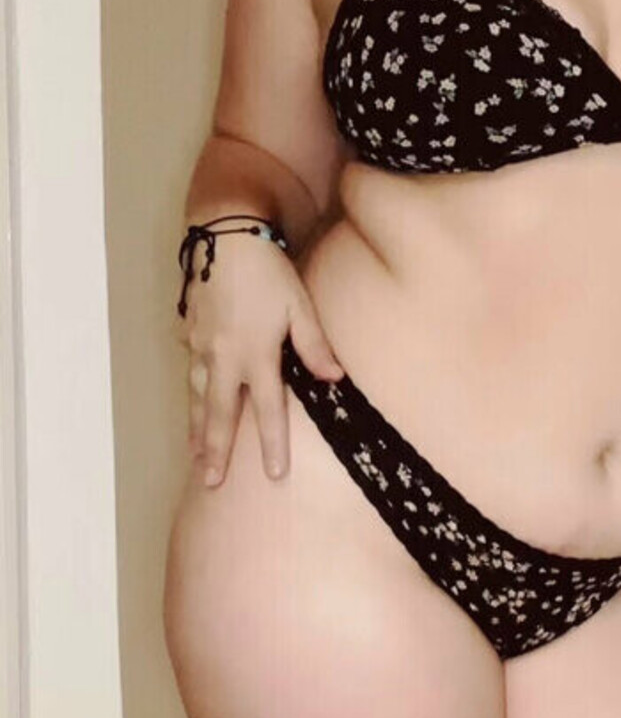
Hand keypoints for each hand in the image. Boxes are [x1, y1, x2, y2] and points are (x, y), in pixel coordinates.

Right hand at [175, 228, 344, 485]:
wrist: (224, 235)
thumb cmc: (268, 271)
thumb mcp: (300, 306)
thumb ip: (315, 346)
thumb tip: (334, 380)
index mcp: (256, 356)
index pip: (268, 411)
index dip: (272, 445)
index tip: (274, 475)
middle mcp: (224, 358)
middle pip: (220, 415)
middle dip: (215, 452)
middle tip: (209, 482)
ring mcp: (202, 347)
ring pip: (199, 397)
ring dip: (197, 429)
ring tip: (195, 456)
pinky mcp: (189, 333)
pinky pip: (190, 371)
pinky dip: (191, 394)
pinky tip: (191, 406)